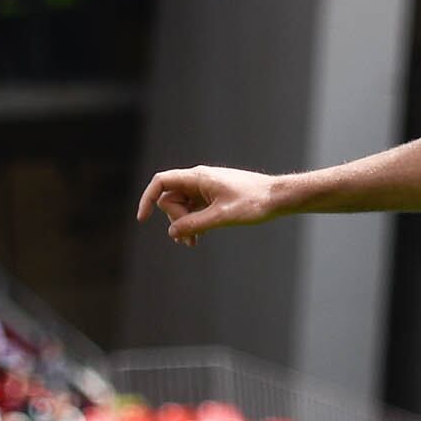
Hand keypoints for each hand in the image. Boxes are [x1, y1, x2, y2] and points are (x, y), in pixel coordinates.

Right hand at [137, 165, 280, 241]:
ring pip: (183, 206)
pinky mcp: (215, 196)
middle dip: (175, 219)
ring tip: (192, 243)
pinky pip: (195, 209)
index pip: (161, 182)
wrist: (278, 197)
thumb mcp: (222, 217)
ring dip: (184, 224)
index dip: (148, 199)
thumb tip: (172, 232)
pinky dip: (194, 222)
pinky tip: (198, 238)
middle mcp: (200, 180)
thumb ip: (195, 224)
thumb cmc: (254, 203)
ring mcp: (207, 188)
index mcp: (198, 177)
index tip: (143, 219)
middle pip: (171, 198)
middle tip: (190, 237)